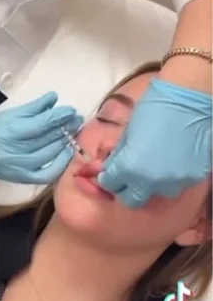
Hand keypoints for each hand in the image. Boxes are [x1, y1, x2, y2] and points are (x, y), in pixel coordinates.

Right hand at [0, 92, 82, 183]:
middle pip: (47, 139)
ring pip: (49, 154)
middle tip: (77, 119)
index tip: (71, 110)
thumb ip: (33, 107)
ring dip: (65, 142)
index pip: (40, 124)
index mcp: (9, 131)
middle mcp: (15, 151)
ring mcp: (20, 167)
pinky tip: (67, 152)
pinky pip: (47, 173)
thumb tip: (54, 98)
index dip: (58, 117)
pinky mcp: (24, 179)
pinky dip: (60, 163)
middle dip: (65, 127)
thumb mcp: (9, 114)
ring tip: (74, 131)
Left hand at [97, 79, 212, 207]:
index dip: (108, 177)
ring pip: (156, 193)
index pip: (110, 185)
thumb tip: (111, 167)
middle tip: (127, 176)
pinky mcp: (193, 179)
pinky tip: (172, 159)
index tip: (110, 171)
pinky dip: (170, 176)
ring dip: (150, 183)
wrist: (188, 100)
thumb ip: (118, 155)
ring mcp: (174, 183)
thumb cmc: (153, 109)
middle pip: (132, 200)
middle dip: (126, 189)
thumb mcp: (127, 132)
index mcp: (129, 168)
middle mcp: (151, 182)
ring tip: (153, 164)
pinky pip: (176, 184)